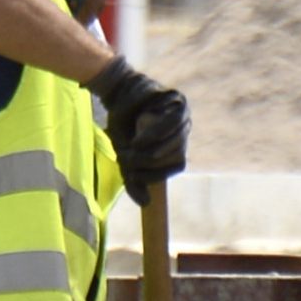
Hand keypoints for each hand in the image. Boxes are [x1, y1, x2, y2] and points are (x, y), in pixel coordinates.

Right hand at [87, 57, 188, 187]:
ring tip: (130, 150)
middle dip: (149, 162)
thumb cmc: (124, 128)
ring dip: (151, 151)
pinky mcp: (178, 100)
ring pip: (175, 141)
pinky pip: (172, 122)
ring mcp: (184, 114)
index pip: (177, 164)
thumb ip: (134, 178)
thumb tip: (146, 203)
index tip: (134, 174)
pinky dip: (155, 134)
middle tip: (126, 160)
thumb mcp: (126, 156)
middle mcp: (185, 130)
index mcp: (177, 145)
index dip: (157, 174)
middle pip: (176, 153)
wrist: (116, 97)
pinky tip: (139, 139)